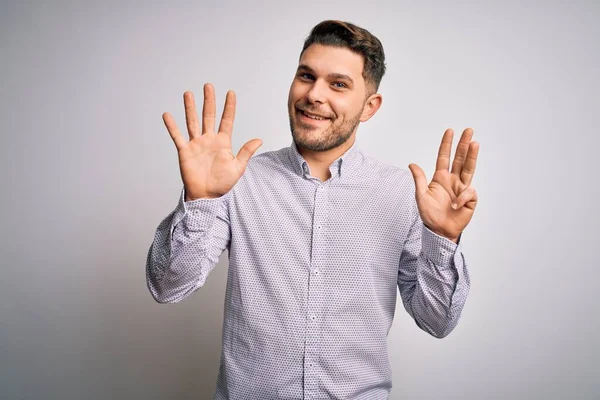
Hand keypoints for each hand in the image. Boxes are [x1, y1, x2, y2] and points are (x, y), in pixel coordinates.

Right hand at [162, 83, 262, 199]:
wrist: (207, 196)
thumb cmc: (223, 184)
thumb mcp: (238, 168)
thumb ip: (246, 152)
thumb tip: (259, 139)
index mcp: (223, 142)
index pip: (227, 120)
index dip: (229, 107)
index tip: (231, 93)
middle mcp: (209, 140)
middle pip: (209, 116)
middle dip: (209, 101)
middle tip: (208, 86)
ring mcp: (196, 144)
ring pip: (193, 122)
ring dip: (190, 108)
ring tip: (188, 94)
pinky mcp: (185, 151)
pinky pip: (177, 137)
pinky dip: (172, 126)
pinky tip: (167, 115)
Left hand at [408, 128, 478, 241]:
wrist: (439, 231)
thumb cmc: (430, 214)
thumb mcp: (420, 196)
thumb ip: (419, 179)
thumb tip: (412, 164)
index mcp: (440, 178)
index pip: (444, 157)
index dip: (447, 145)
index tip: (450, 131)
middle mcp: (453, 180)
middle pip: (460, 159)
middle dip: (464, 145)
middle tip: (469, 130)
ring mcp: (462, 188)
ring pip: (469, 168)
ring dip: (472, 156)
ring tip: (475, 143)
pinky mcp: (470, 198)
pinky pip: (469, 192)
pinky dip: (462, 197)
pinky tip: (456, 205)